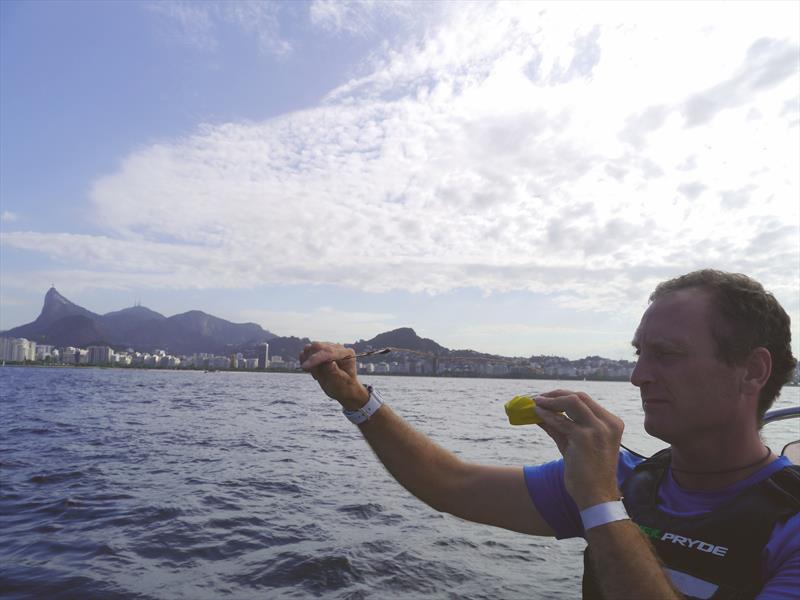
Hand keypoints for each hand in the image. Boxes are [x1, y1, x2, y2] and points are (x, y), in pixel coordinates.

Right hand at [299, 342, 368, 409]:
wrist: (343, 389)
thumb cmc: (344, 386)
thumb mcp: (340, 382)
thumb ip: (334, 372)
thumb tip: (329, 362)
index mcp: (347, 353)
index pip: (329, 352)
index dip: (315, 359)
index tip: (304, 366)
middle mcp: (338, 348)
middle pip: (318, 346)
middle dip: (310, 359)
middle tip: (313, 376)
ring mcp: (329, 348)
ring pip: (311, 348)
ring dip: (308, 362)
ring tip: (317, 376)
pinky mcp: (321, 351)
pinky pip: (307, 352)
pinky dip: (305, 361)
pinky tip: (312, 371)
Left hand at [533, 390, 623, 508]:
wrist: (596, 497)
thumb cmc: (587, 473)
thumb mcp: (574, 444)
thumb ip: (560, 426)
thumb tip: (540, 411)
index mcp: (612, 423)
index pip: (585, 400)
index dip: (563, 395)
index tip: (547, 396)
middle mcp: (608, 423)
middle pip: (579, 396)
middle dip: (555, 394)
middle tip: (538, 397)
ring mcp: (598, 429)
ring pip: (571, 402)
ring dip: (549, 401)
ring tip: (534, 402)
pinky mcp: (584, 438)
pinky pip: (561, 421)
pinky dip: (547, 415)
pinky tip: (536, 414)